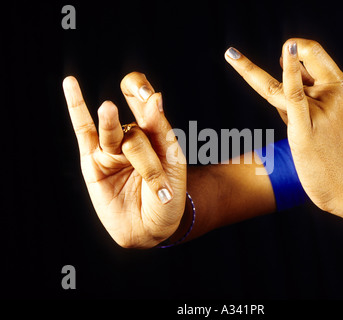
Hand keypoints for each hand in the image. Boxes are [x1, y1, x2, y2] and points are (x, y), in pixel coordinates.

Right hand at [63, 72, 186, 247]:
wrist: (151, 228)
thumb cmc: (166, 197)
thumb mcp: (172, 165)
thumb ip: (161, 134)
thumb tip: (156, 98)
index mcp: (155, 135)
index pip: (148, 104)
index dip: (145, 95)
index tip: (150, 96)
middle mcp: (133, 137)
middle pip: (135, 128)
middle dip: (141, 137)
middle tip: (137, 120)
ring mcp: (112, 149)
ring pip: (114, 134)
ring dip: (111, 122)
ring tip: (109, 109)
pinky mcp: (93, 162)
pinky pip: (84, 132)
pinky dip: (76, 108)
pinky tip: (70, 84)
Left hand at [225, 38, 342, 211]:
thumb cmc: (339, 153)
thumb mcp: (331, 114)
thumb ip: (308, 90)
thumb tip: (284, 64)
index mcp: (341, 87)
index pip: (313, 51)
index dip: (295, 49)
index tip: (284, 56)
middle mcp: (332, 94)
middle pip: (295, 64)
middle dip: (285, 64)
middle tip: (293, 101)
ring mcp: (321, 111)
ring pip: (281, 86)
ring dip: (248, 68)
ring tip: (240, 65)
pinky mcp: (306, 130)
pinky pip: (294, 94)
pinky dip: (290, 72)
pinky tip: (289, 49)